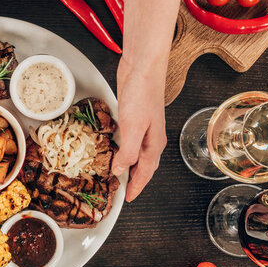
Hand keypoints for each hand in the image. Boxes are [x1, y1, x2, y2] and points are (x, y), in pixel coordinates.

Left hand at [112, 57, 166, 201]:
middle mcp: (151, 138)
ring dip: (127, 166)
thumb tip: (120, 171)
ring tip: (116, 175)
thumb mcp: (134, 127)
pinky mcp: (134, 117)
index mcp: (154, 143)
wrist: (142, 67)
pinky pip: (129, 141)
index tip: (128, 199)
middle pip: (143, 165)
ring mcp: (143, 127)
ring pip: (136, 154)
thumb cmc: (142, 94)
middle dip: (134, 180)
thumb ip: (128, 152)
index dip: (137, 187)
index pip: (146, 172)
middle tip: (122, 191)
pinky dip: (122, 150)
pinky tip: (113, 149)